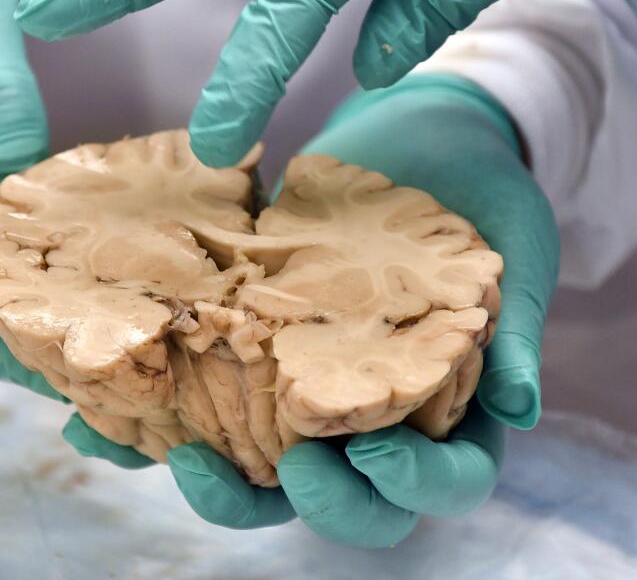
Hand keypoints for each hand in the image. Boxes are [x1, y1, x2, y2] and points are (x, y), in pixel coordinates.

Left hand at [65, 73, 559, 544]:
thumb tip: (522, 410)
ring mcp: (310, 391)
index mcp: (453, 407)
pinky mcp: (253, 354)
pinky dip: (158, 428)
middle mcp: (379, 414)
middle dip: (324, 502)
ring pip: (270, 477)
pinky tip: (114, 416)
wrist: (423, 132)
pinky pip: (206, 409)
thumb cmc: (483, 195)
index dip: (413, 486)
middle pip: (354, 503)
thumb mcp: (514, 254)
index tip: (374, 449)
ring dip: (228, 488)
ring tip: (182, 461)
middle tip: (292, 464)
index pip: (446, 481)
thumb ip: (515, 331)